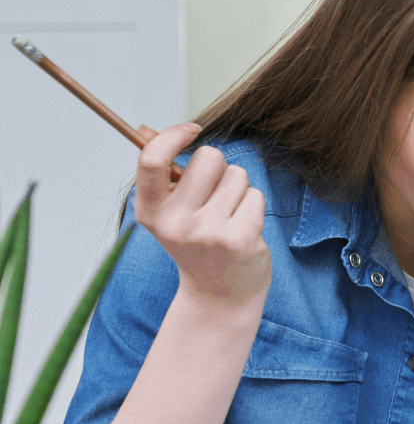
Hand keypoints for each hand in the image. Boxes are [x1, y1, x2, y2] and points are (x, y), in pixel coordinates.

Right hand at [133, 123, 270, 309]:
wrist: (219, 294)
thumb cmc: (197, 244)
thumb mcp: (169, 212)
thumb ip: (161, 173)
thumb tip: (147, 129)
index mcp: (151, 211)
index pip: (152, 159)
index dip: (173, 135)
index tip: (192, 129)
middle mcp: (176, 222)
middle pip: (209, 157)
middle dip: (218, 167)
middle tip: (215, 196)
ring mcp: (208, 232)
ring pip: (237, 175)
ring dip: (238, 190)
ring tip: (229, 217)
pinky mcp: (239, 238)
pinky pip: (255, 196)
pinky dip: (253, 207)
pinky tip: (243, 228)